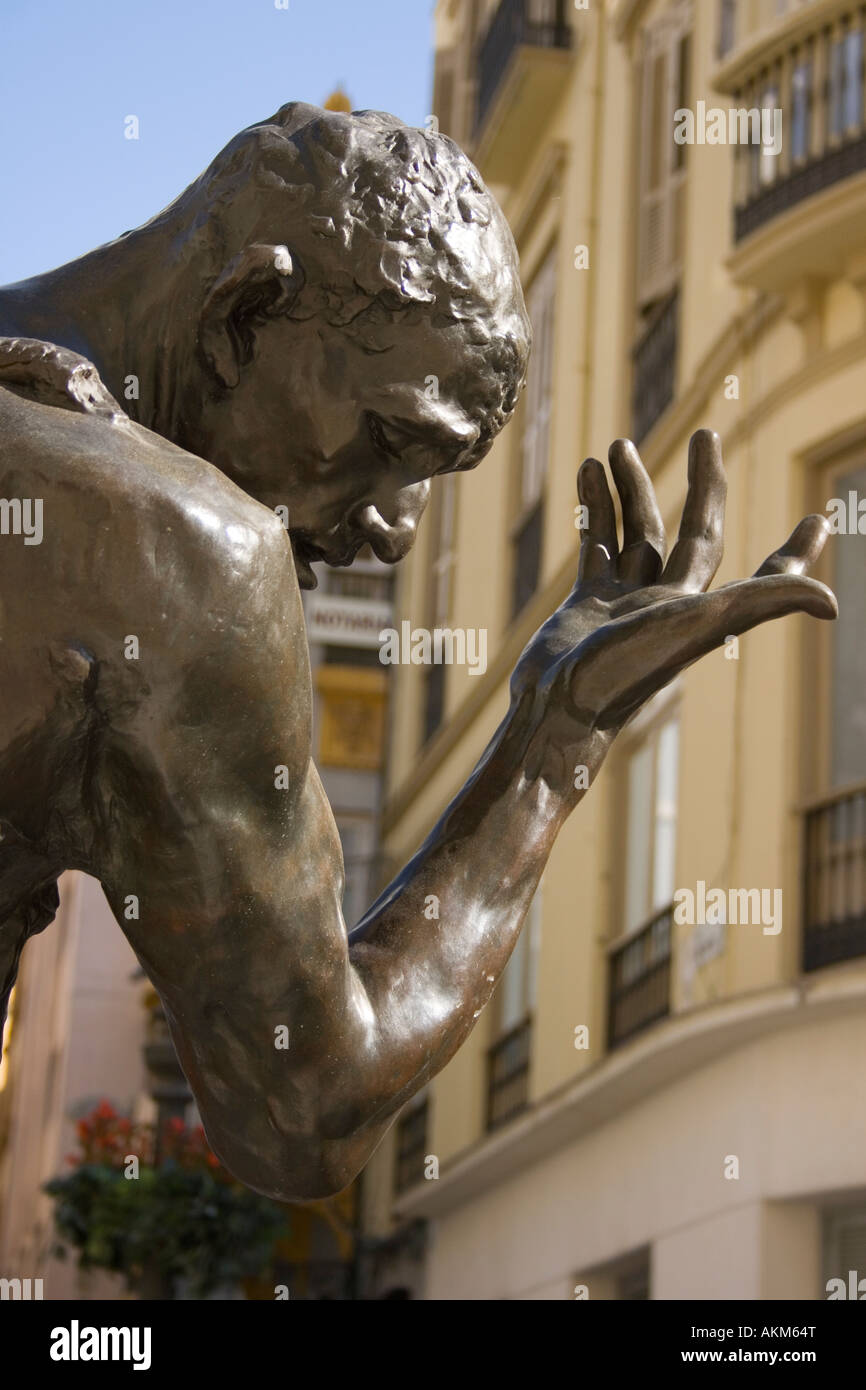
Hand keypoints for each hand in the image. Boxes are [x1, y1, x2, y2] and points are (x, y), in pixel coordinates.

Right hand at [509, 429, 835, 793]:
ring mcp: (625, 600)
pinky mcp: (585, 601)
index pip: (764, 577)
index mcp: (705, 608)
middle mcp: (670, 602)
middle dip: (703, 484)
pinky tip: (589, 474)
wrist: (556, 709)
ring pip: (637, 531)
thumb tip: (833, 603)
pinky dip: (594, 508)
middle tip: (705, 434)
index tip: (819, 520)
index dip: (794, 554)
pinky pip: (596, 544)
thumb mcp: (699, 626)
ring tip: (619, 444)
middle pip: (694, 532)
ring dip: (631, 488)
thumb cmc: (626, 672)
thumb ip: (761, 602)